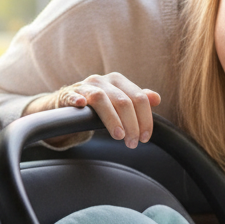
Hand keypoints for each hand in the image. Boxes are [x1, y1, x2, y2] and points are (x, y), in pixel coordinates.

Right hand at [23, 72, 160, 147]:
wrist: (68, 105)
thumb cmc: (99, 107)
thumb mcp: (119, 102)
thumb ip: (137, 101)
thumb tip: (157, 98)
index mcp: (118, 81)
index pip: (139, 98)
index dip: (145, 119)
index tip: (145, 138)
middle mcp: (103, 80)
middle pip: (124, 101)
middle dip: (132, 125)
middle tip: (133, 143)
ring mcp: (85, 86)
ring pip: (102, 99)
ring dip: (113, 120)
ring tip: (119, 137)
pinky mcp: (68, 94)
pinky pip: (72, 95)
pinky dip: (76, 99)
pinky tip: (81, 104)